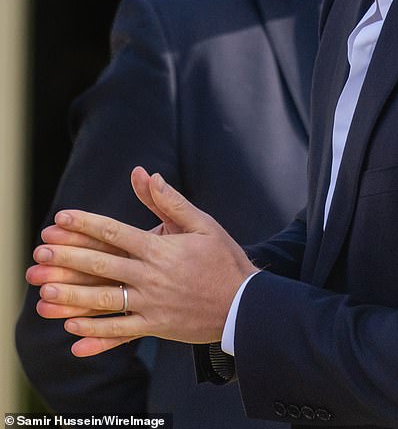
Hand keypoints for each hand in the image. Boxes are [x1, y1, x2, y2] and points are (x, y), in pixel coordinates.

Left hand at [26, 167, 257, 356]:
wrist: (244, 302)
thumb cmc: (224, 259)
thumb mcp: (202, 224)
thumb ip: (171, 202)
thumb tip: (148, 175)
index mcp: (161, 249)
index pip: (115, 232)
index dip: (85, 224)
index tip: (61, 218)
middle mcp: (151, 276)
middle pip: (102, 266)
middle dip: (68, 258)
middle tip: (40, 254)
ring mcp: (152, 304)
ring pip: (104, 301)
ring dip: (72, 297)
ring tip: (45, 292)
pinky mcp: (156, 327)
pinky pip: (119, 332)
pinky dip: (95, 334)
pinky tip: (72, 332)